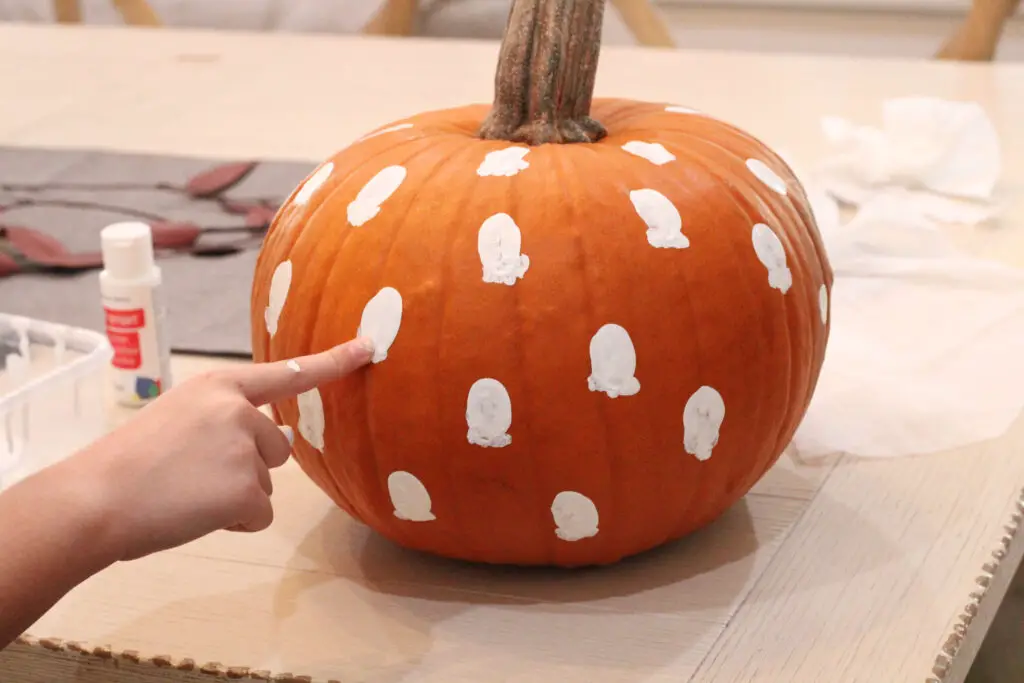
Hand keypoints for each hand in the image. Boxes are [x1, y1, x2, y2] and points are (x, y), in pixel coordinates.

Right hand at [68, 337, 373, 561]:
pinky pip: (259, 514)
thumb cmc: (128, 463)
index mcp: (220, 386)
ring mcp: (245, 448)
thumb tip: (275, 438)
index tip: (369, 347)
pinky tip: (195, 513)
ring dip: (237, 495)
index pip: (289, 372)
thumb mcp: (178, 417)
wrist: (94, 498)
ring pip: (266, 483)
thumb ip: (224, 417)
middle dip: (247, 467)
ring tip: (187, 492)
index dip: (334, 361)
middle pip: (278, 448)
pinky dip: (234, 521)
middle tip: (191, 474)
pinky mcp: (246, 489)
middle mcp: (239, 410)